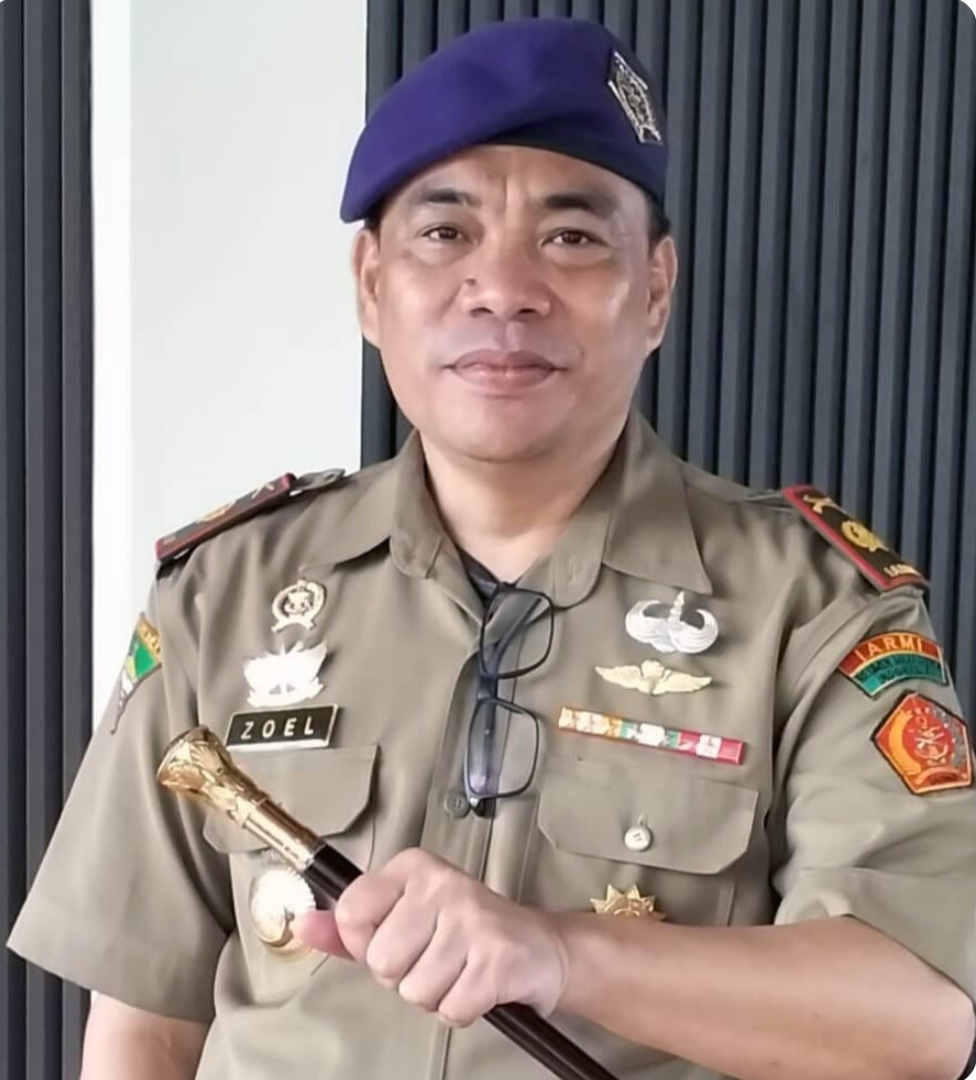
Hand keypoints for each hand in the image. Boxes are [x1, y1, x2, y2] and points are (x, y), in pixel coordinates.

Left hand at [292, 848, 568, 1026]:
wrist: (539, 947)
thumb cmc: (464, 931)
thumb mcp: (405, 916)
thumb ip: (351, 925)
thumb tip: (302, 924)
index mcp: (412, 867)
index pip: (351, 914)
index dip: (367, 944)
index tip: (399, 936)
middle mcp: (441, 883)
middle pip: (382, 962)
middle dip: (405, 974)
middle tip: (437, 956)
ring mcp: (471, 918)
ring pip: (414, 991)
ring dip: (436, 993)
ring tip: (460, 968)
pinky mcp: (496, 957)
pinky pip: (449, 1010)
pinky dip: (463, 1009)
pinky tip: (478, 983)